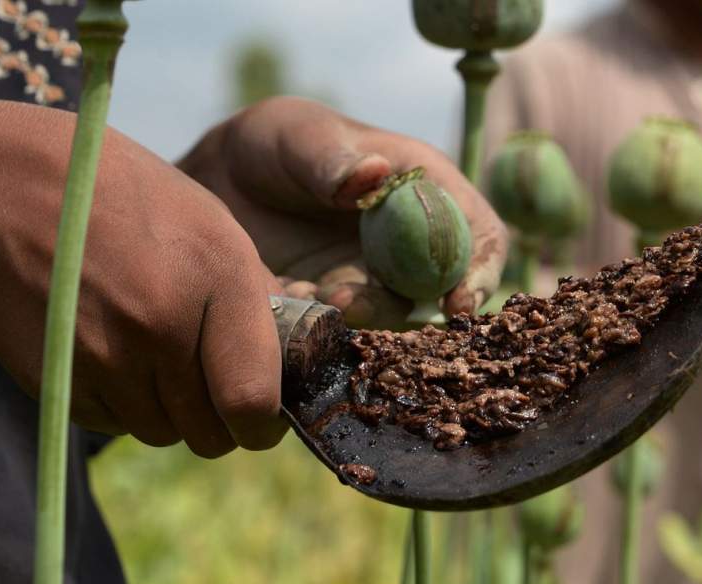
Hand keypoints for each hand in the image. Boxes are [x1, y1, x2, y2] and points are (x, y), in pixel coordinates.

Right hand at [0, 97, 285, 456]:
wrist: (8, 187)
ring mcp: (106, 356)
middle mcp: (164, 324)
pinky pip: (114, 423)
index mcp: (219, 277)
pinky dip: (124, 403)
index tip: (262, 419)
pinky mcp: (59, 379)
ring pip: (163, 433)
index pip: (254, 400)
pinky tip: (114, 352)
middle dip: (219, 421)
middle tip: (210, 386)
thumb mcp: (212, 225)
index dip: (263, 425)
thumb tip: (287, 364)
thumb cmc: (125, 199)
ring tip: (156, 354)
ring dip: (170, 411)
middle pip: (211, 433)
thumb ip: (256, 297)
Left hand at [178, 96, 507, 329]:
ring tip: (310, 294)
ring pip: (391, 316)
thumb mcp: (298, 136)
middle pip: (442, 289)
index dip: (480, 270)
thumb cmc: (275, 143)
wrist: (221, 182)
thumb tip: (373, 174)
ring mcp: (376, 279)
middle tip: (351, 303)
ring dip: (358, 316)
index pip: (479, 235)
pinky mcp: (340, 307)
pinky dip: (318, 324)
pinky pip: (344, 329)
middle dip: (405, 306)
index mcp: (425, 189)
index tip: (457, 301)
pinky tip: (283, 296)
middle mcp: (412, 242)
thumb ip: (331, 157)